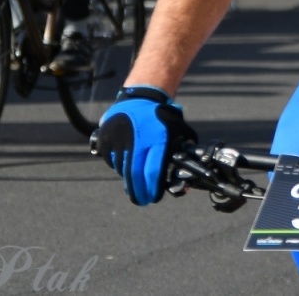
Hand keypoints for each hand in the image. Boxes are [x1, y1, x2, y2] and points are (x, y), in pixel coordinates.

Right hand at [95, 86, 196, 205]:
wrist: (139, 98)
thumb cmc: (160, 117)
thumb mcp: (176, 129)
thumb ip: (182, 148)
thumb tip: (192, 168)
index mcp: (156, 140)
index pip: (152, 172)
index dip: (152, 189)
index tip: (153, 198)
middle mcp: (136, 141)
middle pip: (135, 176)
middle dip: (139, 192)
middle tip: (142, 200)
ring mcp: (119, 141)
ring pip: (123, 170)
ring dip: (130, 177)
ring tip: (136, 175)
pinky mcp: (106, 141)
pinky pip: (112, 161)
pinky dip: (119, 165)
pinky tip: (127, 159)